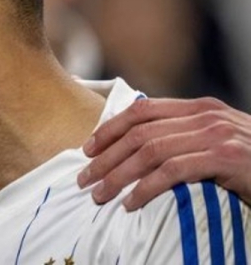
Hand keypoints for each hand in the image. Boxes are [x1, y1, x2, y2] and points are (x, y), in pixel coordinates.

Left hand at [77, 96, 250, 210]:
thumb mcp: (216, 143)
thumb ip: (184, 137)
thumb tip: (137, 150)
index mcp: (199, 108)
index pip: (141, 110)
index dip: (109, 129)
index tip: (86, 149)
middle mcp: (205, 115)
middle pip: (139, 132)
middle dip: (105, 157)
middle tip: (84, 179)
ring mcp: (217, 134)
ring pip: (150, 151)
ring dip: (118, 175)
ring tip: (100, 195)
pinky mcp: (227, 157)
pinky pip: (173, 171)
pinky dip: (146, 188)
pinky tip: (131, 203)